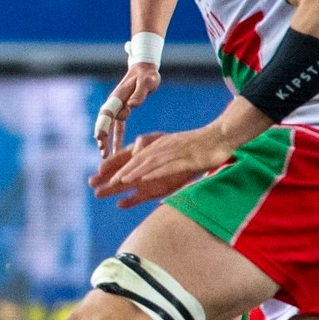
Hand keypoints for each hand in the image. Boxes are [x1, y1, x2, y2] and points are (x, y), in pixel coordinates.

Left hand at [89, 125, 234, 208]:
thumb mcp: (175, 154)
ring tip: (118, 181)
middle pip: (135, 161)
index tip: (97, 172)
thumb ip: (159, 164)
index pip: (131, 155)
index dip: (114, 163)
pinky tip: (144, 179)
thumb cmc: (197, 147)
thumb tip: (143, 177)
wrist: (221, 136)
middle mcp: (162, 147)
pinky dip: (155, 173)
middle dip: (117, 172)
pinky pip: (168, 167)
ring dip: (133, 172)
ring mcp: (173, 152)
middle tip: (99, 183)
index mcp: (157, 145)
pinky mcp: (187, 159)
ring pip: (149, 163)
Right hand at [94, 62, 162, 157]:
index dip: (102, 125)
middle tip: (101, 150)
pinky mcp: (123, 111)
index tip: (99, 136)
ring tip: (104, 156)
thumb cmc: (146, 75)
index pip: (107, 112)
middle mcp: (114, 103)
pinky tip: (116, 151)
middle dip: (101, 136)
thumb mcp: (146, 82)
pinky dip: (115, 138)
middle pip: (104, 121)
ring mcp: (117, 108)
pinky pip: (118, 127)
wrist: (144, 70)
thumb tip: (131, 106)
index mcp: (117, 96)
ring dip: (106, 140)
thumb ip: (139, 94)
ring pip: (109, 127)